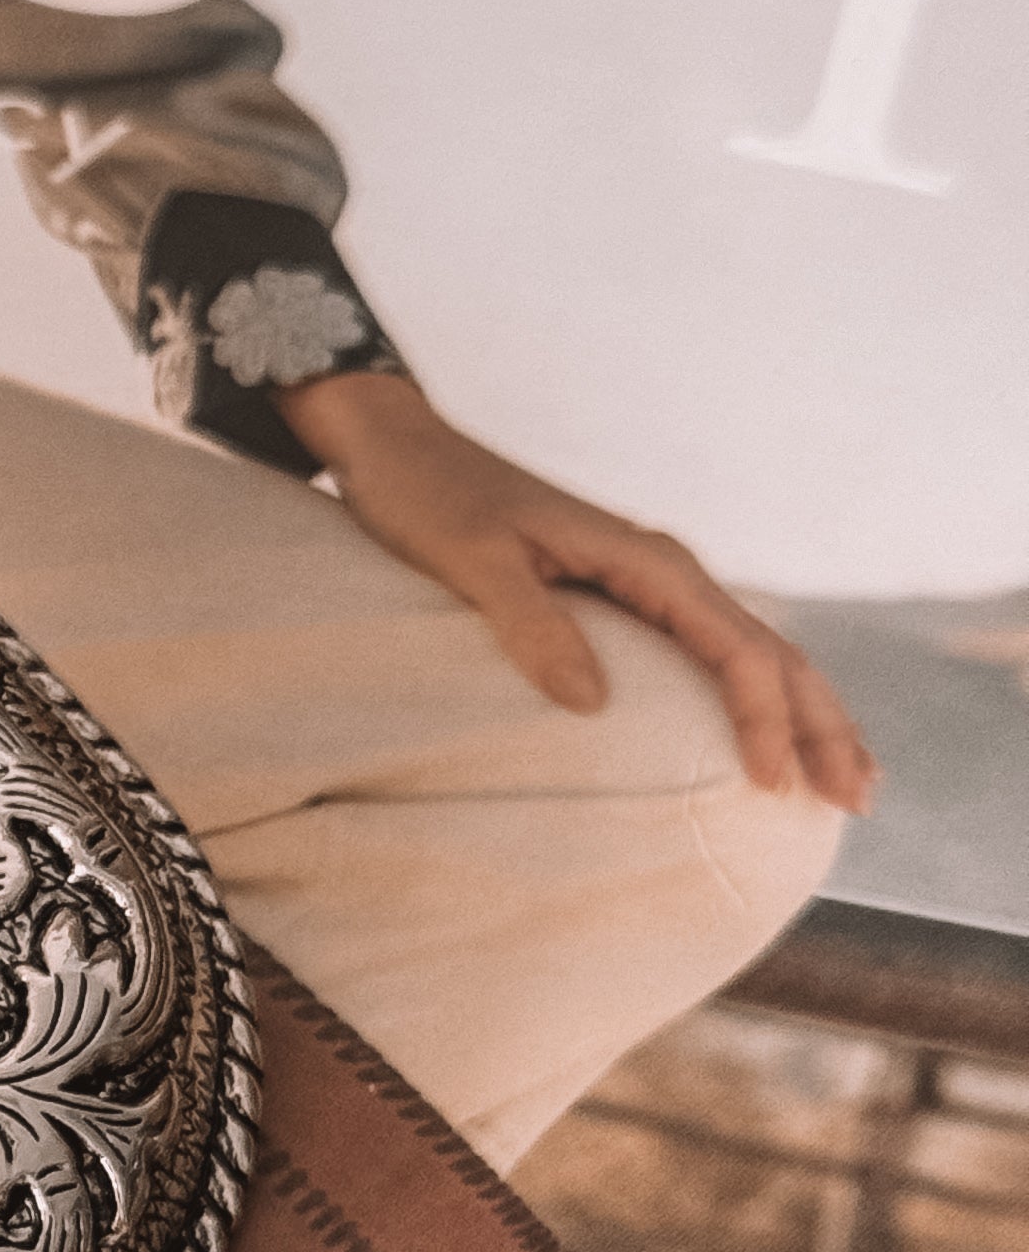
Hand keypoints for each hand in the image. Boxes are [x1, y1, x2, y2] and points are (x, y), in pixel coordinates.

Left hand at [272, 369, 875, 815]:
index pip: (735, 648)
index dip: (765, 717)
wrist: (399, 450)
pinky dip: (756, 695)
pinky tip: (769, 736)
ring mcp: (649, 583)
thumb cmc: (426, 500)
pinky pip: (712, 652)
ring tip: (846, 780)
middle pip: (770, 651)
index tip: (773, 783)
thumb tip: (591, 702)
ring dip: (805, 712)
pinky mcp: (624, 598)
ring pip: (754, 652)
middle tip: (853, 801)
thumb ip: (531, 625)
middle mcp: (664, 569)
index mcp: (645, 559)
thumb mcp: (471, 562)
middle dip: (821, 724)